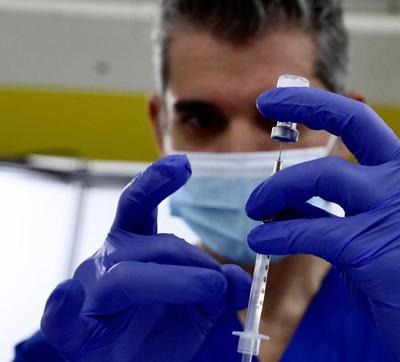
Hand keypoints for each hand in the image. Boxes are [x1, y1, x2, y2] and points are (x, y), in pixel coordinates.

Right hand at [40, 155, 250, 361]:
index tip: (184, 164)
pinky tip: (68, 294)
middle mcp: (110, 260)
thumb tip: (239, 280)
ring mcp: (90, 293)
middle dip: (196, 262)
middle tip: (221, 286)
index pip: (139, 204)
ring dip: (174, 282)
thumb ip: (224, 289)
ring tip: (210, 292)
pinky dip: (61, 306)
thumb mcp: (204, 305)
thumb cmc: (163, 329)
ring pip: (127, 277)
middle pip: (155, 246)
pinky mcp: (74, 331)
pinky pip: (59, 317)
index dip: (157, 181)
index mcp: (134, 246)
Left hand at [246, 88, 399, 360]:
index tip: (278, 98)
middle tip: (261, 109)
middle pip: (351, 124)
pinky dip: (280, 235)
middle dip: (304, 106)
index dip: (318, 102)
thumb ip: (332, 207)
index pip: (362, 121)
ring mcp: (397, 212)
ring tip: (254, 211)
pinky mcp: (377, 250)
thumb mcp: (372, 231)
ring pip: (323, 177)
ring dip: (277, 191)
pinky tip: (262, 242)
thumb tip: (282, 194)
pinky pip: (313, 230)